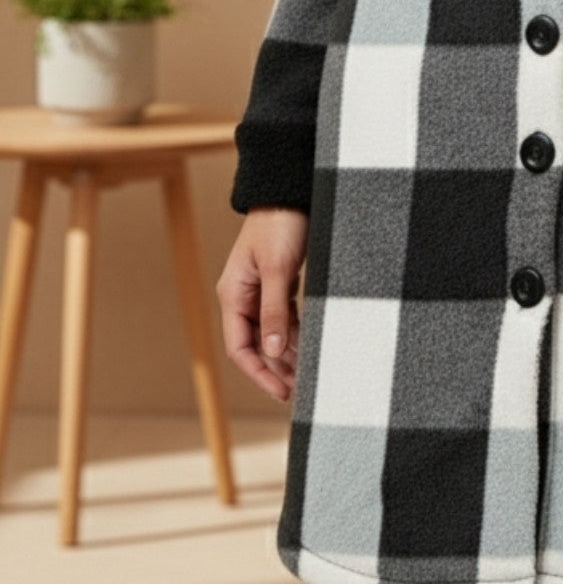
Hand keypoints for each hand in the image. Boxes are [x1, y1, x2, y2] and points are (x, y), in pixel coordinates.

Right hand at [216, 207, 308, 402]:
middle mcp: (243, 297)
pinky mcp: (278, 282)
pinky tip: (309, 346)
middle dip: (276, 369)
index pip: (240, 348)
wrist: (289, 192)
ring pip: (272, 333)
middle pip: (256, 344)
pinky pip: (284, 317)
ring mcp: (260, 290)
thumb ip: (275, 311)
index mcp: (233, 295)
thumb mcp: (278, 270)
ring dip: (288, 353)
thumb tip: (275, 352)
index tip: (281, 391)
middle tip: (300, 390)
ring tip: (308, 373)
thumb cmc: (280, 224)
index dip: (260, 373)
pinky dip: (295, 333)